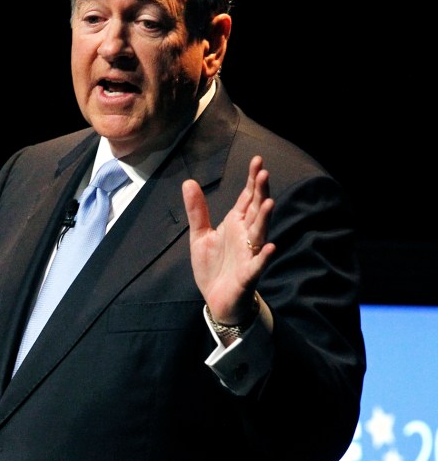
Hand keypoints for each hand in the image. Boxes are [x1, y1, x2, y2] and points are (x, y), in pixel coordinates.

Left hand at [182, 155, 275, 323]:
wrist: (217, 300)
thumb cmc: (213, 267)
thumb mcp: (200, 236)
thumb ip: (197, 211)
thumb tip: (189, 181)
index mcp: (235, 224)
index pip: (246, 198)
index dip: (251, 180)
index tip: (258, 160)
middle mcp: (245, 236)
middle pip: (255, 211)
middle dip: (260, 193)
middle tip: (264, 172)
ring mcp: (249, 255)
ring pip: (259, 233)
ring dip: (264, 219)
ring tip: (269, 202)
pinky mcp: (248, 275)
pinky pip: (257, 265)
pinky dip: (264, 257)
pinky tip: (270, 247)